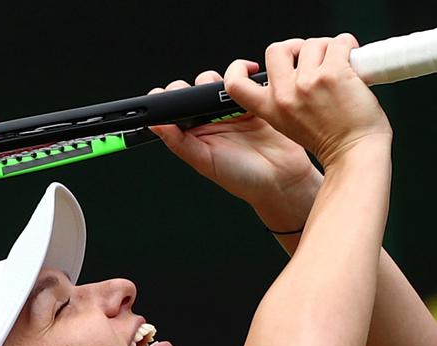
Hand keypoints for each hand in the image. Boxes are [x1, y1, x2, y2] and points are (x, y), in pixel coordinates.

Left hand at [148, 68, 319, 214]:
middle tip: (205, 101)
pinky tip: (248, 84)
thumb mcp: (205, 162)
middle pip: (195, 88)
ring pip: (219, 81)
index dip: (169, 99)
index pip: (174, 108)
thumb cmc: (242, 178)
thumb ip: (179, 143)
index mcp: (194, 133)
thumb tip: (154, 125)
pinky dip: (245, 75)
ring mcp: (231, 109)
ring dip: (222, 81)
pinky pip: (245, 80)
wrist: (282, 179)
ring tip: (231, 101)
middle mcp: (210, 119)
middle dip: (197, 88)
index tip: (168, 96)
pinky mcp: (253, 102)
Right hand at [224, 35, 391, 169]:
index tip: (257, 66)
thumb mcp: (292, 127)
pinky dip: (349, 46)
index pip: (236, 84)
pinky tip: (354, 63)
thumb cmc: (335, 144)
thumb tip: (294, 71)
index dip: (240, 68)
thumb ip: (285, 101)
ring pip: (313, 44)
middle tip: (314, 59)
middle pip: (277, 50)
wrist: (356, 156)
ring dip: (329, 49)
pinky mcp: (333, 73)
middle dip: (297, 48)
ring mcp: (308, 82)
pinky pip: (339, 42)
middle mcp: (285, 94)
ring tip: (341, 67)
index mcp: (271, 109)